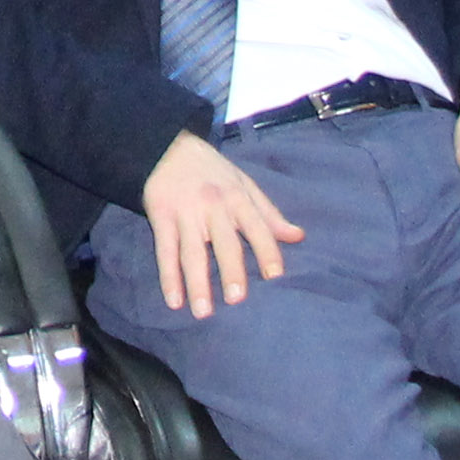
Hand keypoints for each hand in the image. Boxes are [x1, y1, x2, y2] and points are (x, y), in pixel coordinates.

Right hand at [137, 131, 303, 316]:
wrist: (167, 147)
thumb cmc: (213, 172)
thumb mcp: (244, 185)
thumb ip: (269, 214)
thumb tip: (298, 237)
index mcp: (238, 198)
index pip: (258, 228)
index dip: (267, 251)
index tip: (276, 277)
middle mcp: (213, 206)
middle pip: (224, 243)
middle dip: (231, 270)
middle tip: (237, 299)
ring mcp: (185, 213)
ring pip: (192, 253)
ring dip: (197, 283)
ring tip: (203, 312)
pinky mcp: (161, 217)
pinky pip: (165, 251)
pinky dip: (168, 277)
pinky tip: (174, 300)